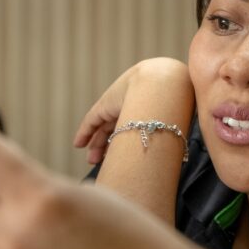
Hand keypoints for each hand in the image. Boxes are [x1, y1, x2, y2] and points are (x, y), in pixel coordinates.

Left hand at [74, 58, 193, 164]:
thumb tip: (165, 161)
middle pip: (116, 131)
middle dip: (108, 148)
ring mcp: (116, 107)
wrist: (161, 85)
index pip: (131, 132)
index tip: (121, 161)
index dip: (125, 146)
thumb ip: (160, 141)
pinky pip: (91, 122)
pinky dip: (84, 133)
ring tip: (92, 160)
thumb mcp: (164, 126)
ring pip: (102, 129)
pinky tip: (78, 144)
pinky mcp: (104, 106)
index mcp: (145, 115)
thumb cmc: (169, 106)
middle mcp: (130, 110)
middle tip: (102, 163)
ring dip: (96, 145)